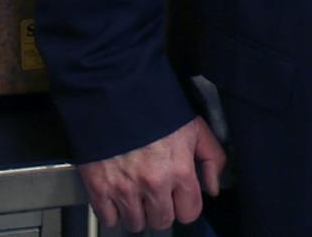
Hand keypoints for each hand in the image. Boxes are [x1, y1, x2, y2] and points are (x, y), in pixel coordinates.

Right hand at [78, 115, 226, 232]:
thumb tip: (212, 188)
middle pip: (162, 221)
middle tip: (155, 191)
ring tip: (135, 190)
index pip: (189, 213)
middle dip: (160, 209)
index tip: (178, 197)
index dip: (185, 205)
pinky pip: (108, 219)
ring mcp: (125, 188)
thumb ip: (212, 158)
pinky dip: (112, 210)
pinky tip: (116, 193)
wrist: (113, 89)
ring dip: (136, 211)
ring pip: (135, 224)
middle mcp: (153, 184)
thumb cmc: (153, 105)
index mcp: (179, 170)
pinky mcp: (99, 187)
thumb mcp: (194, 126)